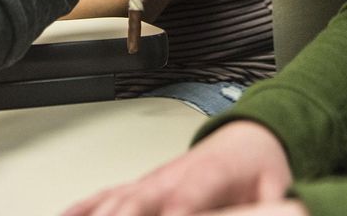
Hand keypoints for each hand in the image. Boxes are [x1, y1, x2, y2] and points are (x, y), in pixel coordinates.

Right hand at [61, 121, 293, 214]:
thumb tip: (281, 210)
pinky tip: (65, 215)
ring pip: (116, 199)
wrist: (252, 138)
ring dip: (94, 212)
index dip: (174, 211)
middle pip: (137, 199)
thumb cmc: (261, 167)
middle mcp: (173, 176)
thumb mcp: (276, 189)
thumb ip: (270, 205)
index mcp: (209, 175)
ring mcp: (153, 180)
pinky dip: (83, 207)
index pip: (185, 198)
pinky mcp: (143, 186)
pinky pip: (106, 197)